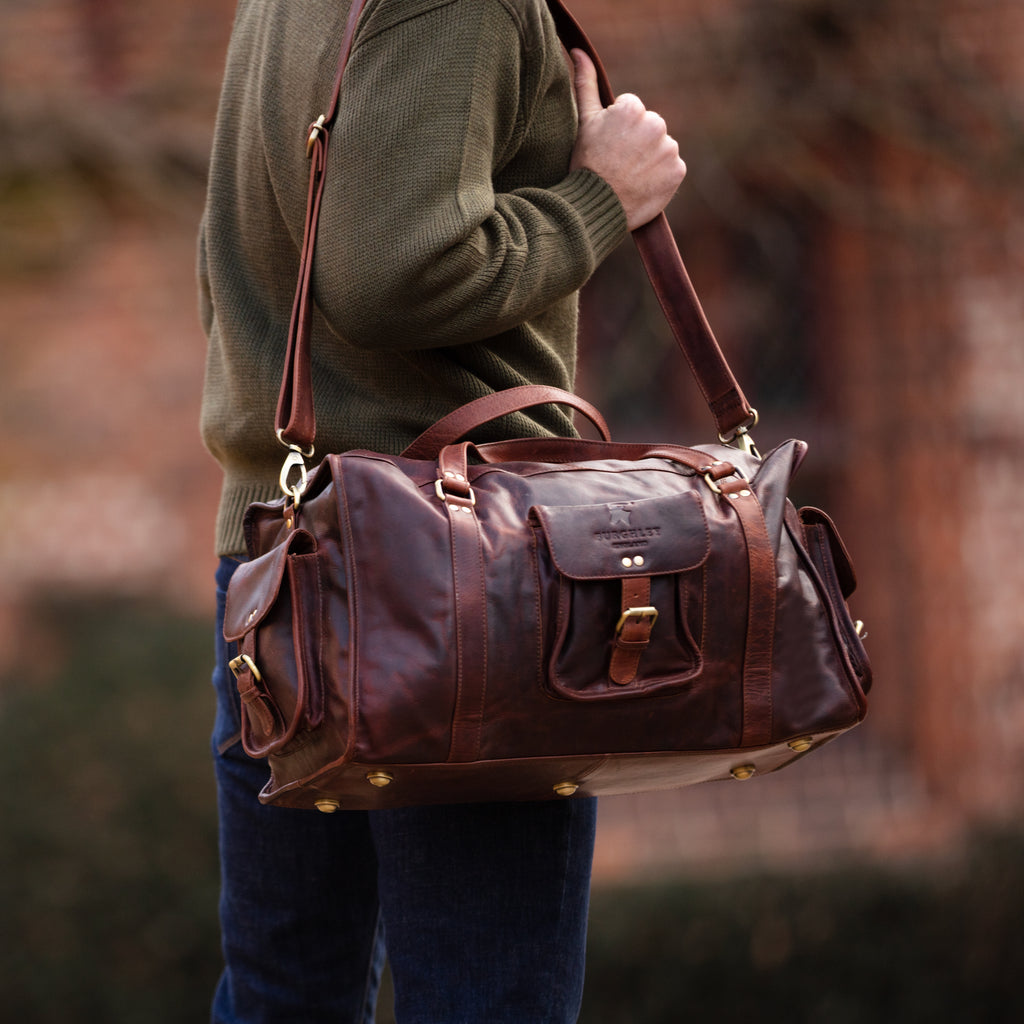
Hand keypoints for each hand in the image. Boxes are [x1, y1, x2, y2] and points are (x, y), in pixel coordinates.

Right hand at [569, 49, 686, 230]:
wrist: (595, 206)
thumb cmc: (586, 164)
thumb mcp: (584, 121)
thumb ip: (585, 83)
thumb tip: (579, 50)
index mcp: (633, 108)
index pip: (632, 112)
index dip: (618, 131)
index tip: (608, 148)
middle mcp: (655, 124)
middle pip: (649, 129)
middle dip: (637, 143)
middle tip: (618, 163)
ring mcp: (669, 149)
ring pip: (661, 148)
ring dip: (650, 160)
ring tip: (630, 175)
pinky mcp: (678, 171)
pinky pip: (672, 169)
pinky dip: (661, 177)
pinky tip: (642, 185)